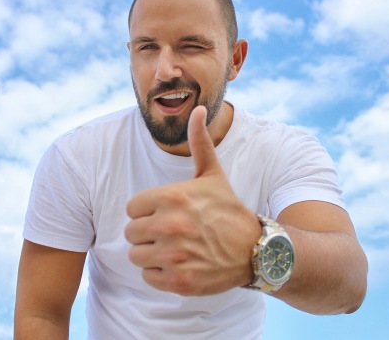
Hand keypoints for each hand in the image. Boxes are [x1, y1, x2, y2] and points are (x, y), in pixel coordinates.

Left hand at [125, 106, 260, 295]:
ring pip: (136, 256)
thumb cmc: (229, 210)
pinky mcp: (178, 281)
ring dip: (152, 255)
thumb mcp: (213, 174)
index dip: (148, 212)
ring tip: (176, 249)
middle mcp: (169, 225)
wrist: (256, 250)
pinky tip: (181, 265)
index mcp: (171, 197)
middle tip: (172, 234)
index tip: (168, 214)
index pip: (132, 208)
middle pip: (131, 233)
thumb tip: (198, 107)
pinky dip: (160, 274)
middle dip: (148, 234)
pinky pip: (147, 277)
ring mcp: (174, 255)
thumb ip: (199, 142)